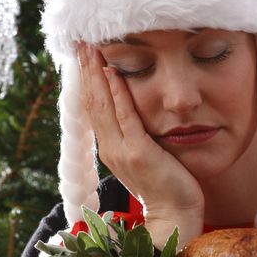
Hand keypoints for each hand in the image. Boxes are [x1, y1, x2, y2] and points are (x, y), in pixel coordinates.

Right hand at [77, 43, 203, 246]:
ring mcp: (122, 151)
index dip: (87, 83)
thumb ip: (134, 136)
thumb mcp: (144, 157)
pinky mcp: (139, 152)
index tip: (84, 58)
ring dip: (95, 75)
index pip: (94, 109)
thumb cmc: (166, 185)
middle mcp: (110, 148)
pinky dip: (118, 93)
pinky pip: (126, 116)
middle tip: (81, 43)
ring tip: (89, 49)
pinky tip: (112, 72)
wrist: (175, 213)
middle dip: (86, 71)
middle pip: (93, 103)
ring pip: (103, 106)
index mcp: (110, 149)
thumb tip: (132, 114)